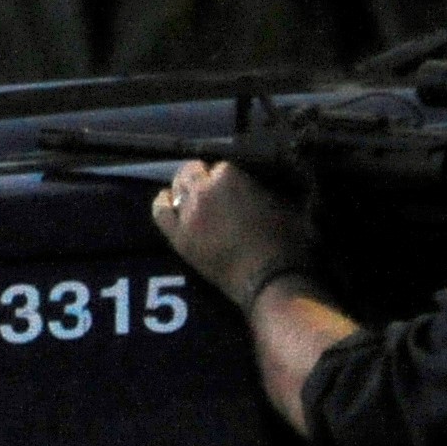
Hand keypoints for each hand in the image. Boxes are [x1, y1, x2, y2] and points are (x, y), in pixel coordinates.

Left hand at [151, 157, 308, 303]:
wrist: (269, 280)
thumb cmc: (285, 241)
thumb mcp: (283, 201)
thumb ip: (265, 185)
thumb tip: (260, 181)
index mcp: (229, 175)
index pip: (221, 165)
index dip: (229, 176)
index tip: (237, 185)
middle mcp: (203, 190)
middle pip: (192, 172)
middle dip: (203, 175)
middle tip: (214, 186)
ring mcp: (188, 214)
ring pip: (177, 188)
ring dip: (185, 187)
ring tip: (192, 192)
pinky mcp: (179, 238)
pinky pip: (161, 212)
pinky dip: (163, 203)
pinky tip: (168, 200)